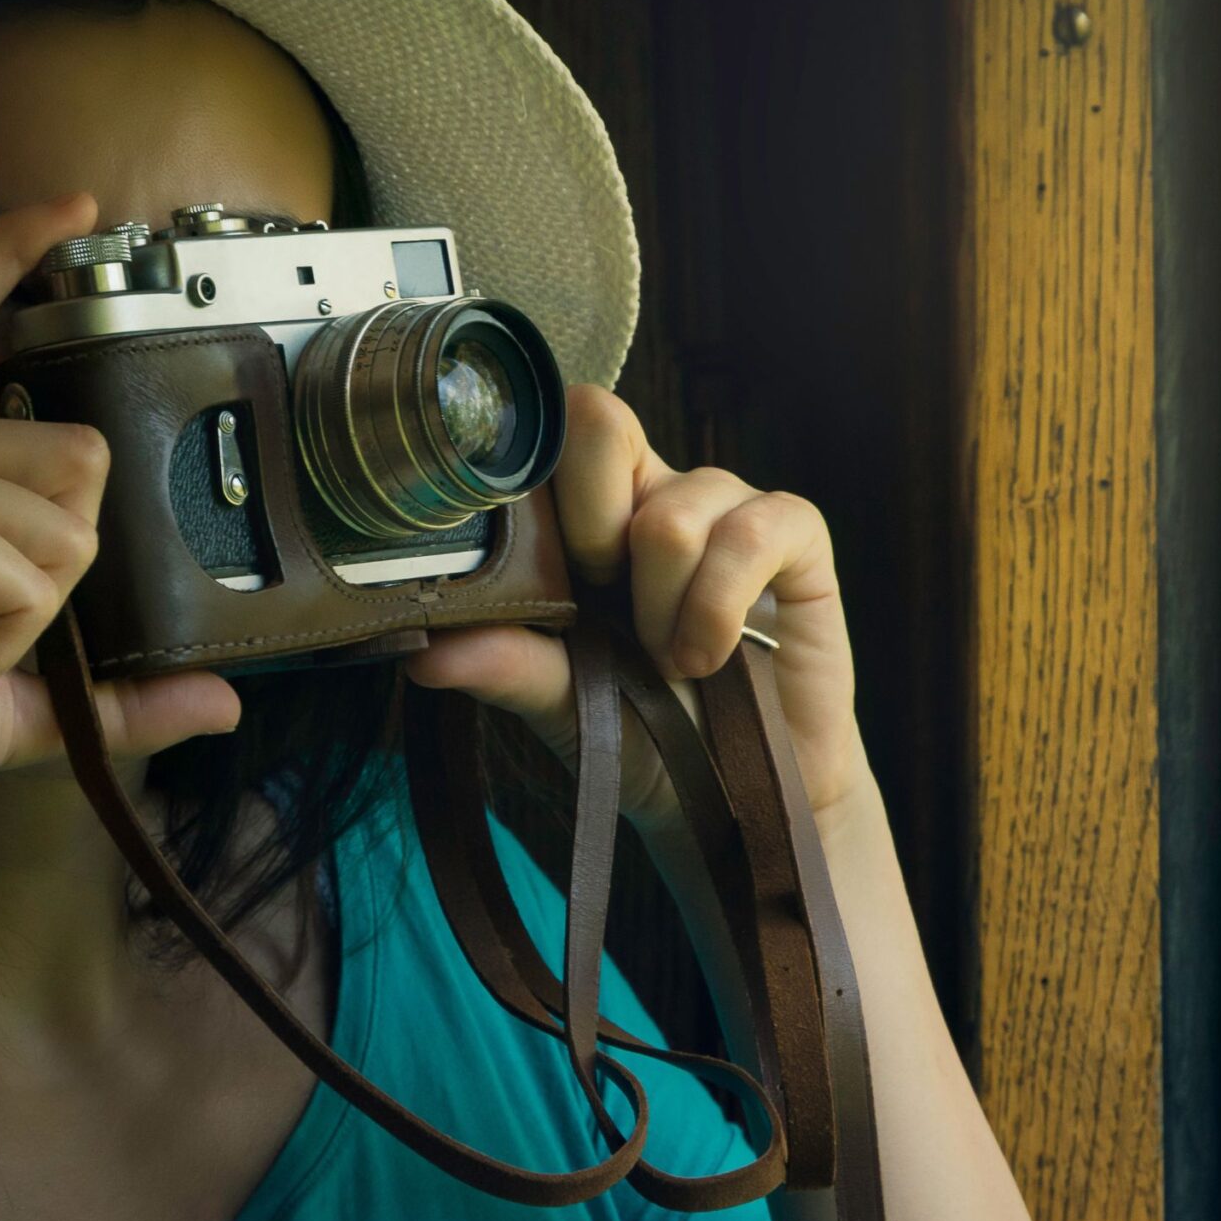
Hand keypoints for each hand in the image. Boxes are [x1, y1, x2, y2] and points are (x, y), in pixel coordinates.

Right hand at [0, 190, 241, 857]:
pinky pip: (41, 571)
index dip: (12, 249)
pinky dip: (9, 638)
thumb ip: (112, 693)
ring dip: (33, 612)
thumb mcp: (9, 701)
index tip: (78, 207)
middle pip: (81, 458)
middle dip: (58, 566)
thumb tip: (222, 703)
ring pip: (72, 520)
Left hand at [402, 385, 876, 830]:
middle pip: (600, 421)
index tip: (539, 573)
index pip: (547, 432)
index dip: (532, 486)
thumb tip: (424, 651)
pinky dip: (719, 609)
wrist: (737, 799)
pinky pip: (752, 534)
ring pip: (674, 513)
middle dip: (591, 533)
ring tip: (669, 662)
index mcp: (588, 514)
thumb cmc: (646, 735)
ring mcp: (727, 504)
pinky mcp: (795, 533)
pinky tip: (712, 654)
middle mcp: (654, 490)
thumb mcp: (563, 704)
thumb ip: (507, 665)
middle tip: (602, 607)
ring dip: (663, 609)